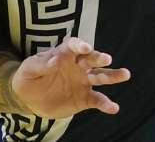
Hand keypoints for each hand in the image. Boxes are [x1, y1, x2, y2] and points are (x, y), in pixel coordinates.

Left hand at [13, 37, 130, 118]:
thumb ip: (40, 64)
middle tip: (106, 59)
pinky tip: (113, 108)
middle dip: (99, 58)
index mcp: (64, 54)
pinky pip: (97, 100)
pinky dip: (106, 104)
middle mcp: (78, 65)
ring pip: (101, 77)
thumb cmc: (29, 76)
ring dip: (113, 76)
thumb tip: (54, 60)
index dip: (80, 45)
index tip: (85, 47)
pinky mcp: (84, 98)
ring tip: (125, 74)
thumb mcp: (29, 69)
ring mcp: (83, 82)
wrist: (29, 98)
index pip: (74, 46)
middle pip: (91, 59)